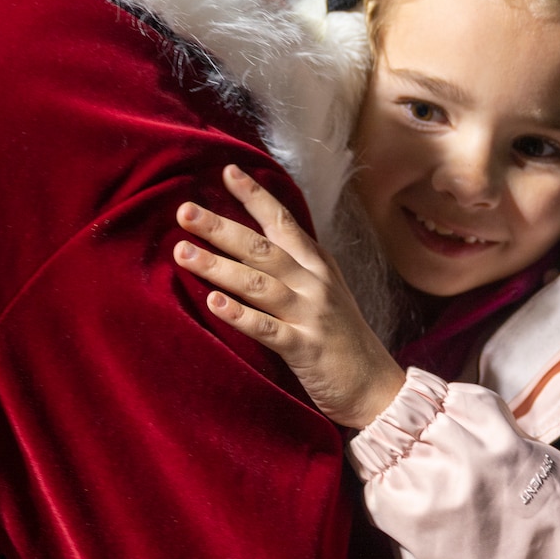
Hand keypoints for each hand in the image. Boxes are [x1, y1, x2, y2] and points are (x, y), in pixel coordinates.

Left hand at [173, 165, 405, 429]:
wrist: (376, 387)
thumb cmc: (342, 340)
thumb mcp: (325, 292)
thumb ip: (295, 267)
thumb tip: (251, 244)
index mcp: (317, 266)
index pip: (282, 222)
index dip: (255, 196)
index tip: (227, 171)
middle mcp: (313, 283)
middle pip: (261, 248)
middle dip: (220, 227)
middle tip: (185, 211)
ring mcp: (310, 315)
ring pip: (257, 284)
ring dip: (218, 266)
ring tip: (182, 252)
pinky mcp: (304, 349)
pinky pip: (267, 329)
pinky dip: (240, 315)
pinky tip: (213, 303)